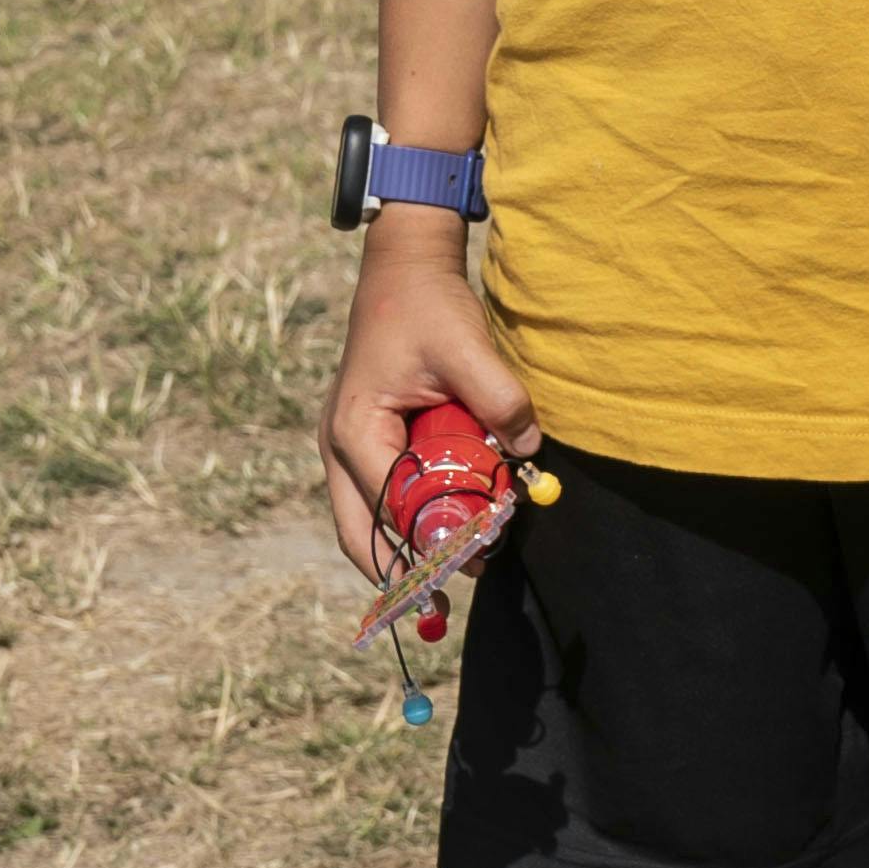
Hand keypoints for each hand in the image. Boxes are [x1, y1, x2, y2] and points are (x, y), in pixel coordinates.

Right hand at [320, 216, 537, 568]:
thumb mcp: (466, 347)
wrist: (403, 270)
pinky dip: (411, 519)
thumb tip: (529, 454)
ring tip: (457, 571)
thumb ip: (498, 399)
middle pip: (361, 535)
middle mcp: (339, 448)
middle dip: (404, 571)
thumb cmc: (427, 307)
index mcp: (354, 430)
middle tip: (451, 597)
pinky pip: (383, 496)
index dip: (431, 539)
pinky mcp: (368, 442)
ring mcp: (348, 447)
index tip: (474, 558)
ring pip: (367, 522)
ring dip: (407, 550)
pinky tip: (451, 526)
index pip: (389, 508)